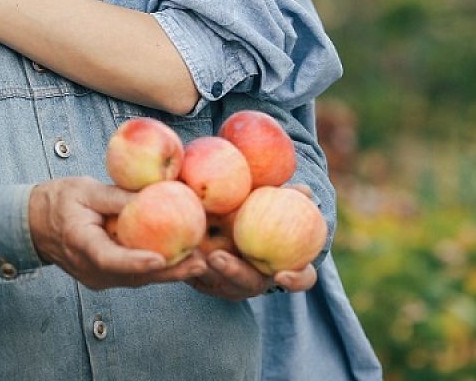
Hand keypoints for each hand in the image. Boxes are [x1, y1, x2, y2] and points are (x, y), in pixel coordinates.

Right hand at [28, 177, 206, 290]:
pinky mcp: (106, 276)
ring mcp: (98, 277)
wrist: (34, 223)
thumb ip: (115, 195)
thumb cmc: (58, 200)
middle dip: (169, 272)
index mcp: (80, 243)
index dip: (135, 261)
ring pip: (137, 279)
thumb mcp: (84, 189)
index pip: (109, 258)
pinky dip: (157, 269)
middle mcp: (90, 268)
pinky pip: (134, 275)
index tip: (160, 258)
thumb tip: (153, 193)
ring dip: (169, 273)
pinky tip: (181, 261)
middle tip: (200, 263)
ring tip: (201, 263)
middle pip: (133, 276)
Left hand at [187, 183, 318, 299]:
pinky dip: (183, 265)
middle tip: (215, 257)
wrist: (224, 222)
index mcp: (281, 265)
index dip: (294, 281)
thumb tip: (305, 191)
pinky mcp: (203, 281)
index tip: (281, 276)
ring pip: (215, 284)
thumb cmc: (257, 213)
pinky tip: (170, 251)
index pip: (300, 279)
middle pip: (247, 283)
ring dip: (200, 272)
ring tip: (187, 253)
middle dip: (232, 272)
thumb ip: (288, 199)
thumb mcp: (270, 204)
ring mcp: (228, 284)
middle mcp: (254, 280)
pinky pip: (192, 277)